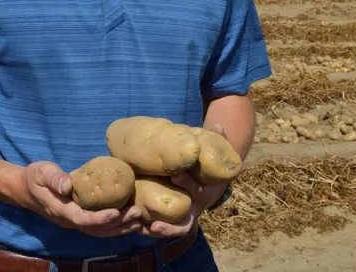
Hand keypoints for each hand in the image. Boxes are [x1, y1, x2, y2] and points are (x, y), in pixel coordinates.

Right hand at [20, 161, 143, 237]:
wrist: (27, 189)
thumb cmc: (36, 177)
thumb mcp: (42, 173)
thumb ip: (54, 178)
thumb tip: (67, 185)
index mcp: (61, 210)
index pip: (82, 219)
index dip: (99, 218)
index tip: (115, 213)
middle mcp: (69, 220)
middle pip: (96, 229)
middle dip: (117, 224)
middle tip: (136, 213)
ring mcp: (75, 221)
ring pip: (99, 231)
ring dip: (119, 228)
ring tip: (138, 219)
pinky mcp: (80, 217)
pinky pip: (99, 226)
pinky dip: (115, 226)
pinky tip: (128, 221)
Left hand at [134, 123, 230, 239]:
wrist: (208, 178)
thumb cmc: (208, 162)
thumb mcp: (213, 151)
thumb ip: (217, 139)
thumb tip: (219, 125)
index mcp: (205, 191)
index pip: (198, 191)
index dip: (188, 183)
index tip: (176, 175)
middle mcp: (194, 207)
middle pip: (184, 215)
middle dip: (170, 217)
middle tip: (156, 216)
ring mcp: (182, 213)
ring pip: (174, 228)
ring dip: (162, 230)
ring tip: (147, 229)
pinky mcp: (170, 215)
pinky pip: (162, 227)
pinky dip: (151, 229)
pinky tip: (137, 227)